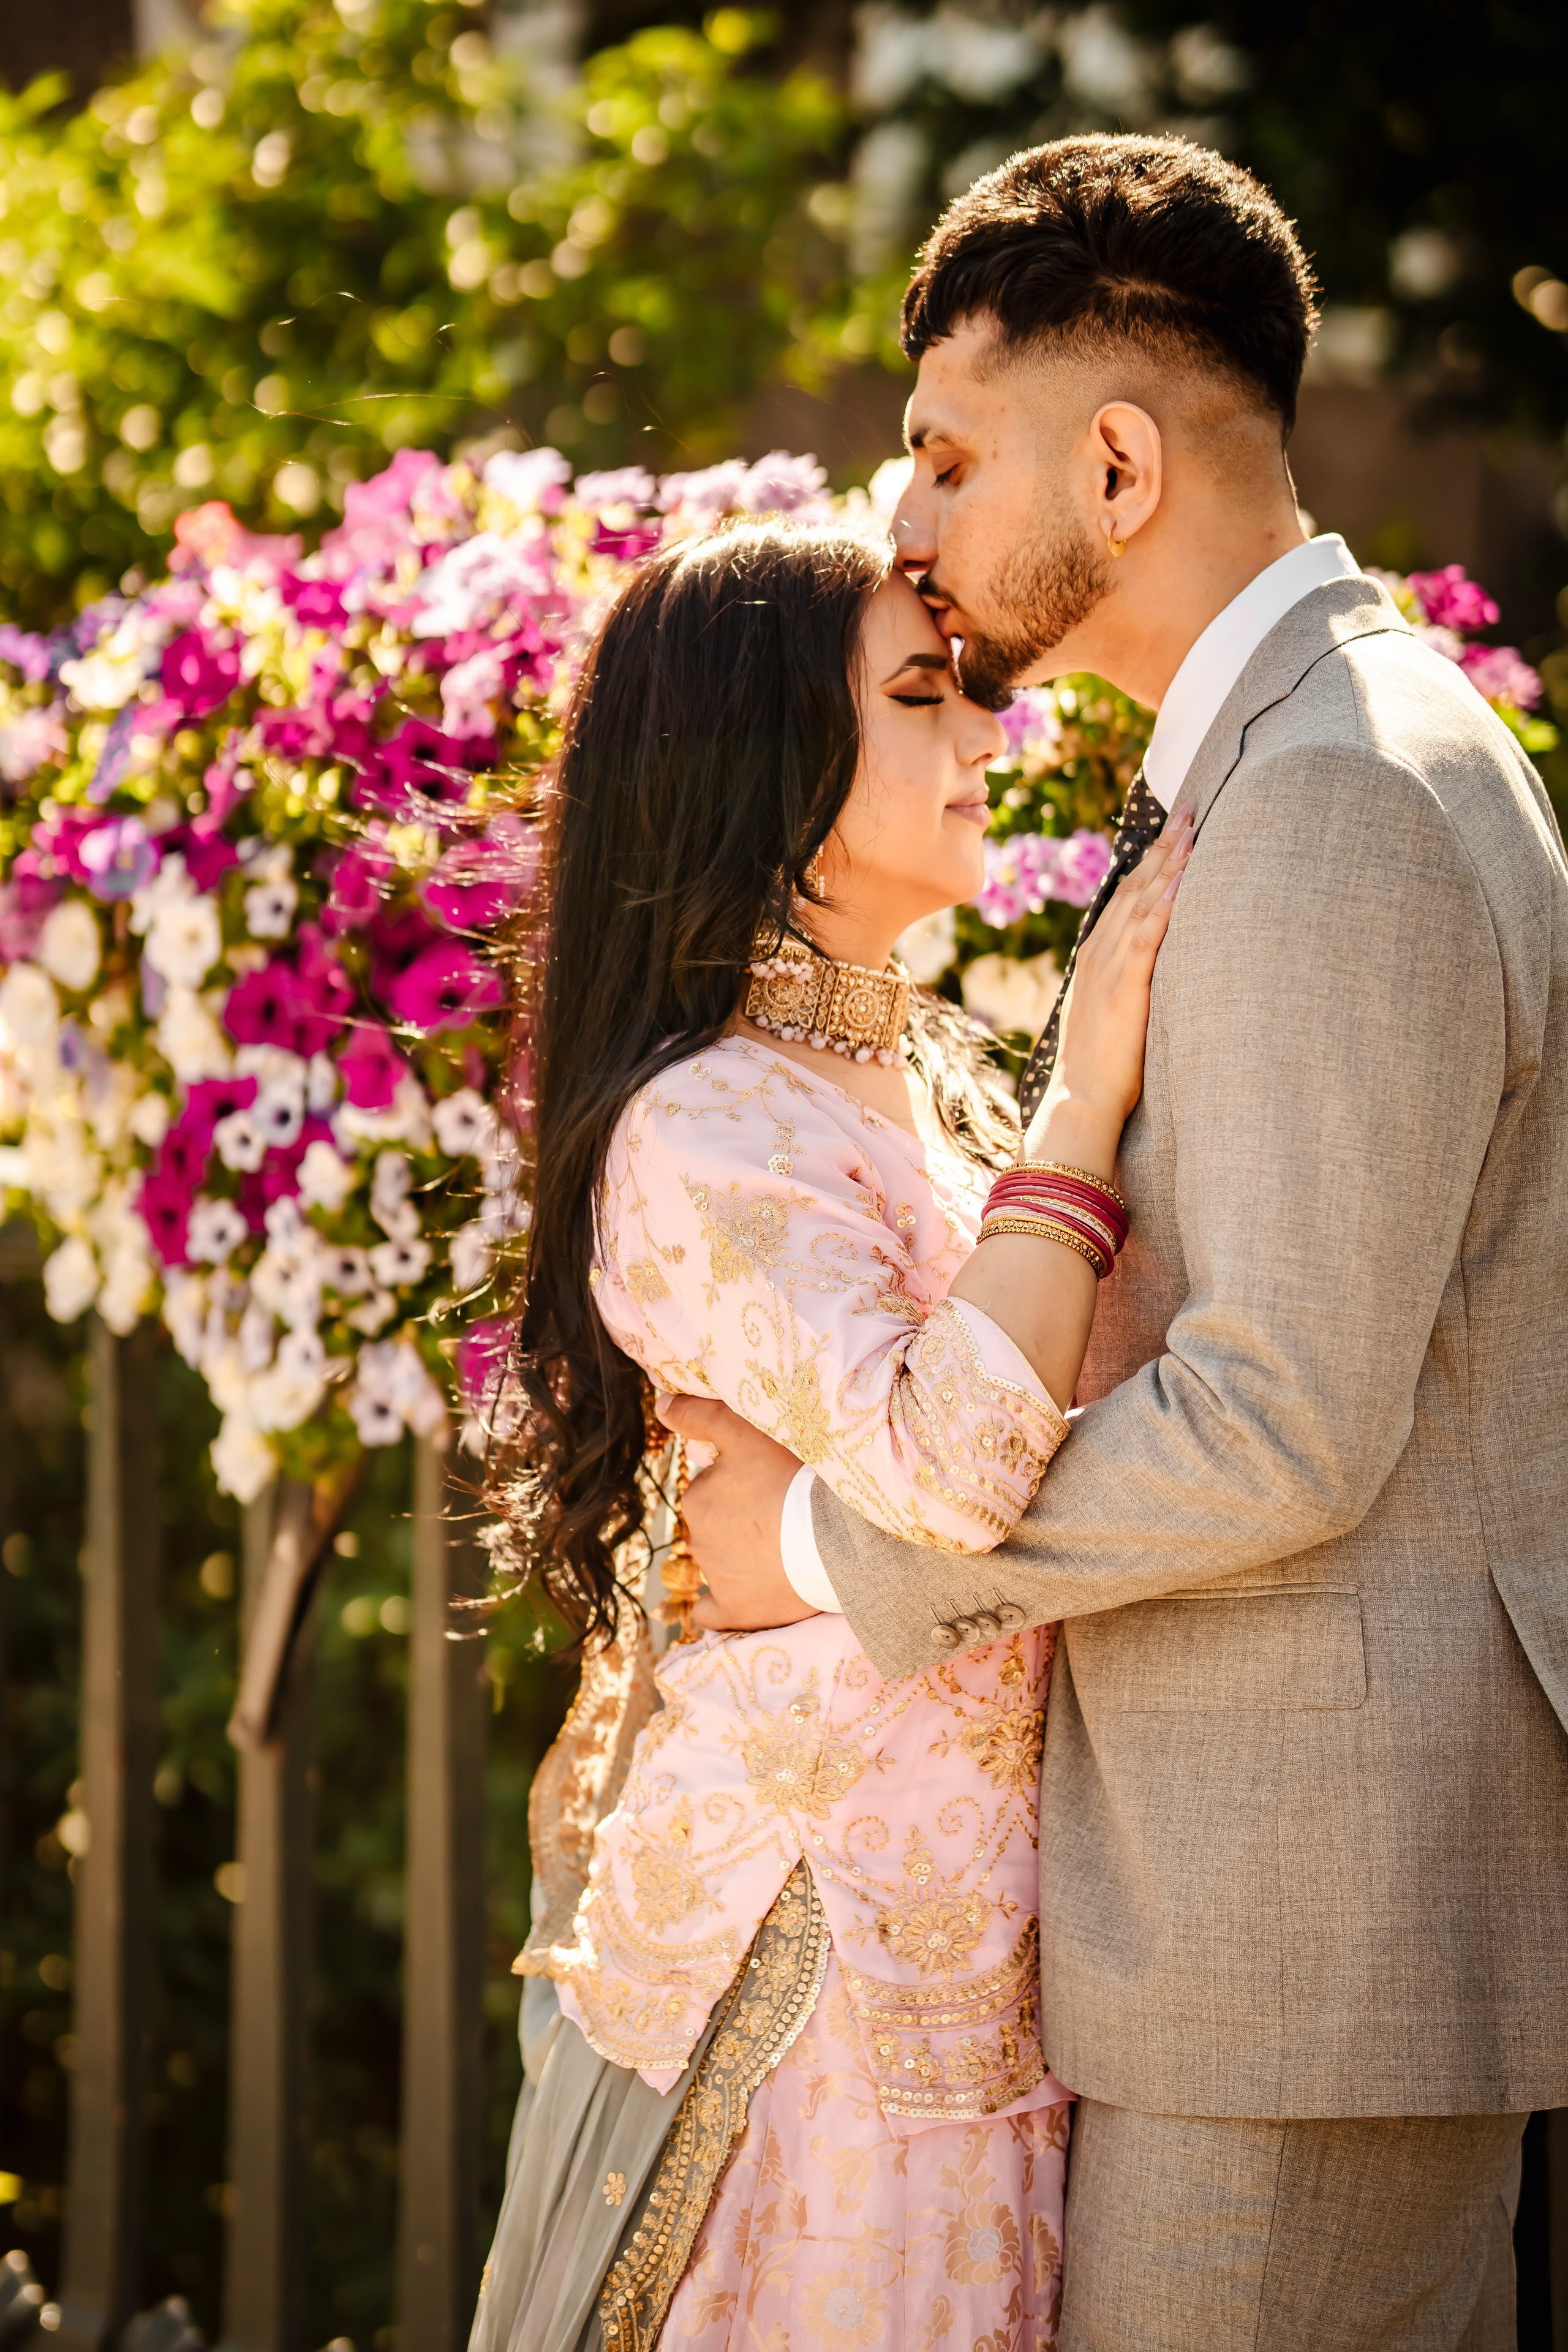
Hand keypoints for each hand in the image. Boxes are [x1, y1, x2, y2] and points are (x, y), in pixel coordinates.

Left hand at [657, 1394, 815, 1631]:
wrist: (833, 1539)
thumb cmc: (792, 1478)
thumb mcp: (746, 1432)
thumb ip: (700, 1415)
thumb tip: (661, 1405)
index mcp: (697, 1498)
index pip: (713, 1489)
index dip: (742, 1485)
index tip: (769, 1484)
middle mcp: (698, 1539)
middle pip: (716, 1526)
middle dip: (739, 1520)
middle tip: (780, 1514)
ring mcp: (716, 1578)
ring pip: (721, 1563)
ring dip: (742, 1557)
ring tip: (783, 1549)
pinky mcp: (736, 1611)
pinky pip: (711, 1613)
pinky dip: (719, 1607)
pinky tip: (739, 1597)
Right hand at [1026, 808, 1190, 1157]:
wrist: (1080, 1100)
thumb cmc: (1100, 1067)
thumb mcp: (1111, 1012)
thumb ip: (1128, 981)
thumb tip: (1151, 967)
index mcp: (1097, 956)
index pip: (1127, 895)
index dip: (1152, 860)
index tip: (1175, 830)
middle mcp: (1101, 951)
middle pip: (1137, 886)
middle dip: (1165, 847)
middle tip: (1192, 810)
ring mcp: (1111, 966)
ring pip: (1143, 902)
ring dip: (1170, 864)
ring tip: (1194, 829)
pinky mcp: (1126, 988)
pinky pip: (1147, 937)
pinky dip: (1165, 905)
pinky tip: (1183, 880)